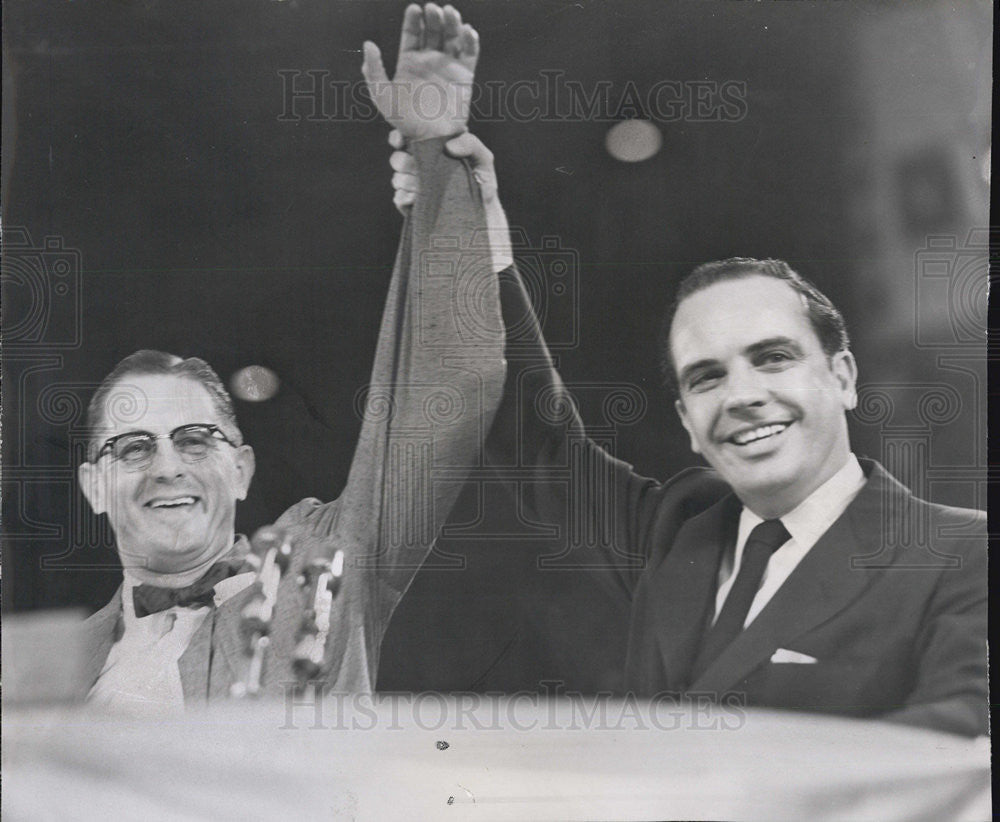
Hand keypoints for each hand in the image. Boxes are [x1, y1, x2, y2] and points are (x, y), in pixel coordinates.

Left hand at [362, 3, 478, 140]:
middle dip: (434, 17)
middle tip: (434, 10)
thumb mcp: (382, 96)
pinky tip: (467, 31)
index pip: (412, 33)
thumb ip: (374, 70)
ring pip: (452, 36)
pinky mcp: (465, 75)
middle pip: (433, 30)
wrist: (431, 139)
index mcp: (410, 61)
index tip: (414, 9)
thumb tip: (368, 43)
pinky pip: (470, 53)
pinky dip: (471, 40)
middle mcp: (430, 60)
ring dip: (452, 22)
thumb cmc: (404, 121)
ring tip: (450, 12)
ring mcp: (448, 66)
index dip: (414, 19)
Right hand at [389, 128, 511, 271]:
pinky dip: (406, 198)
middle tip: (417, 168)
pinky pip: (398, 198)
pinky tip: (418, 199)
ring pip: (397, 179)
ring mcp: (414, 186)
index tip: (401, 142)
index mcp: (433, 150)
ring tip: (423, 187)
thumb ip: (470, 143)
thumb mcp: (483, 159)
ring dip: (407, 182)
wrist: (482, 214)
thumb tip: (448, 146)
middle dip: (404, 163)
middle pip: (396, 159)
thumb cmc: (483, 183)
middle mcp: (420, 166)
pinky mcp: (412, 205)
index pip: (405, 137)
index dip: (398, 138)